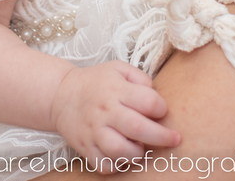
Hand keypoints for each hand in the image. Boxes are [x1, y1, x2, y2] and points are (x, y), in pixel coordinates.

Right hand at [50, 61, 180, 168]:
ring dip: (137, 153)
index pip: (148, 101)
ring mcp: (94, 131)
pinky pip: (103, 165)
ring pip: (119, 150)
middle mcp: (105, 111)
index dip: (161, 108)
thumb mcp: (118, 68)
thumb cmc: (95, 82)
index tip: (161, 111)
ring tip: (141, 147)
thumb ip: (140, 78)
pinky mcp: (85, 147)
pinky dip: (117, 166)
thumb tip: (156, 95)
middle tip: (174, 139)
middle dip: (161, 136)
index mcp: (116, 89)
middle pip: (137, 128)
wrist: (60, 95)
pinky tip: (123, 157)